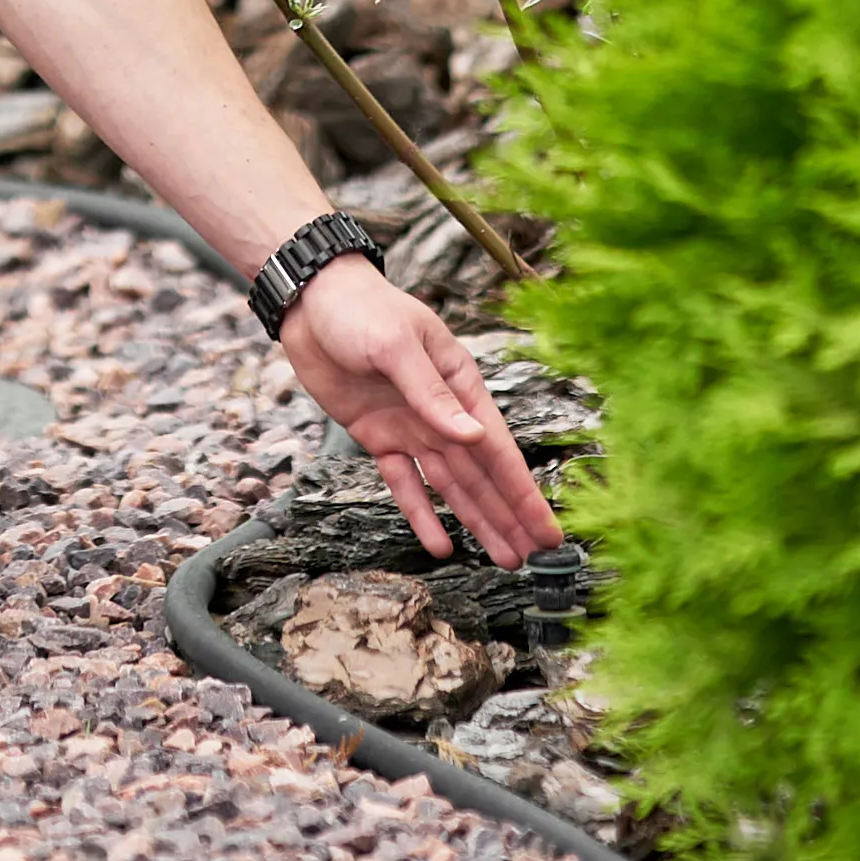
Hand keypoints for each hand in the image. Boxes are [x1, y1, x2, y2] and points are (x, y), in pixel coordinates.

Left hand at [280, 260, 561, 565]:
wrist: (311, 301)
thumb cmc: (362, 308)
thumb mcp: (398, 344)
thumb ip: (432, 394)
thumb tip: (473, 437)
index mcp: (460, 384)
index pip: (498, 447)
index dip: (522, 491)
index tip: (547, 529)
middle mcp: (441, 412)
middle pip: (482, 474)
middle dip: (509, 516)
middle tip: (535, 559)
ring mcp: (411, 427)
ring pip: (451, 486)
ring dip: (477, 521)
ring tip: (504, 558)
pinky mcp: (379, 437)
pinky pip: (404, 483)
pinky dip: (420, 513)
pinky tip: (439, 544)